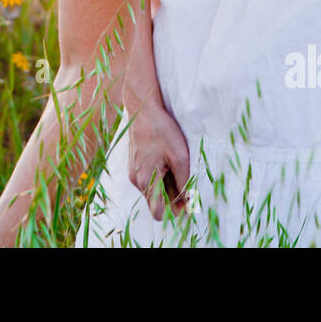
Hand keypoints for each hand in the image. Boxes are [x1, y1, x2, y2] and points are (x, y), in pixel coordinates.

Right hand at [127, 100, 190, 220]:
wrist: (142, 109)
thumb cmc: (161, 131)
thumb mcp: (179, 157)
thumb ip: (183, 182)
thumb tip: (187, 201)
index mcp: (145, 181)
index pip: (157, 212)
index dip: (173, 211)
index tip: (186, 203)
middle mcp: (135, 179)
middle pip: (155, 201)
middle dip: (171, 197)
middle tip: (187, 183)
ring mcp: (133, 171)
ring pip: (152, 189)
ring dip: (165, 185)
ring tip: (176, 167)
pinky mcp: (134, 163)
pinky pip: (147, 178)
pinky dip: (158, 175)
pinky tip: (167, 160)